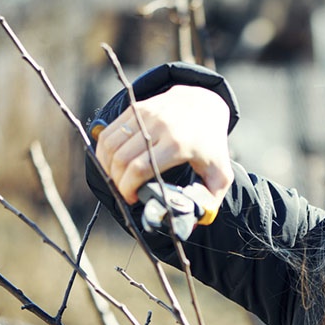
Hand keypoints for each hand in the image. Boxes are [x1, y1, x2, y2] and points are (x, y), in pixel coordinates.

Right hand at [94, 85, 233, 205]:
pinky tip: (110, 164)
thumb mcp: (220, 173)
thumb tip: (195, 221)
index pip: (140, 169)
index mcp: (178, 144)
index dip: (128, 188)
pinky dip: (104, 151)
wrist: (204, 103)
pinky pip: (109, 132)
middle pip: (122, 159)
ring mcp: (145, 115)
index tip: (131, 199)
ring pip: (111, 145)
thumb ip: (211, 200)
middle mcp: (160, 127)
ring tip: (115, 180)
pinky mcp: (136, 108)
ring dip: (107, 167)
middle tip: (123, 192)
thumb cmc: (210, 143)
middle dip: (116, 181)